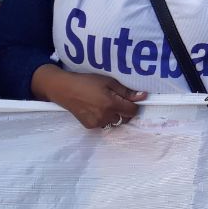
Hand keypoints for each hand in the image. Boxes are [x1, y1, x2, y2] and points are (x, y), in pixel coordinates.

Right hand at [31, 65, 146, 129]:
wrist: (64, 89)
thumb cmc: (87, 82)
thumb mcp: (108, 81)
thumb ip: (126, 91)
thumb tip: (143, 96)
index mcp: (111, 104)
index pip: (132, 111)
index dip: (133, 105)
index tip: (129, 99)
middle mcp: (105, 116)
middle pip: (124, 118)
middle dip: (124, 111)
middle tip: (116, 100)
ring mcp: (97, 123)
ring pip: (114, 122)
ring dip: (114, 115)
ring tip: (105, 104)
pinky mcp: (89, 126)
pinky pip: (103, 124)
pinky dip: (104, 118)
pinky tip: (96, 108)